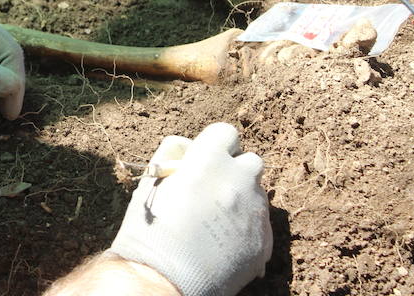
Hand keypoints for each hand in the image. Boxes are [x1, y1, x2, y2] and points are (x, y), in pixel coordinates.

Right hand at [109, 123, 271, 295]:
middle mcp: (238, 181)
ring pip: (257, 194)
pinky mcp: (264, 242)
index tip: (205, 160)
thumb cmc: (149, 230)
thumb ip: (172, 156)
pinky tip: (222, 243)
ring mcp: (255, 212)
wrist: (163, 280)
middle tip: (212, 191)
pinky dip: (247, 228)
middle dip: (235, 171)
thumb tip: (188, 149)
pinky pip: (261, 225)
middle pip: (250, 162)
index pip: (226, 133)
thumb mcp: (152, 181)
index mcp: (209, 161)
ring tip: (215, 222)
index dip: (214, 145)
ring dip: (242, 200)